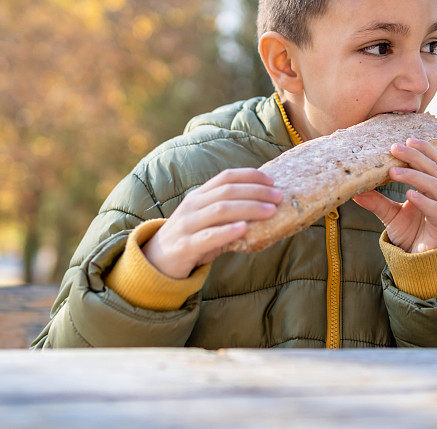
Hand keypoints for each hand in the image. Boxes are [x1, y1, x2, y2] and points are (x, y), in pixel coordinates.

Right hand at [142, 168, 282, 277]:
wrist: (157, 260)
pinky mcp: (185, 246)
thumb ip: (229, 212)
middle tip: (279, 197)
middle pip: (227, 191)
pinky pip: (208, 236)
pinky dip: (227, 231)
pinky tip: (243, 229)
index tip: (272, 180)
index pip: (226, 177)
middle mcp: (193, 206)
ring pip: (220, 210)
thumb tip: (266, 206)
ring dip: (248, 208)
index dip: (250, 175)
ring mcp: (187, 225)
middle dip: (256, 192)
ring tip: (270, 211)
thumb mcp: (208, 219)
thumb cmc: (192, 237)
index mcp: (200, 195)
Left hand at [352, 137, 436, 252]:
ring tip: (394, 171)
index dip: (423, 149)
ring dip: (414, 175)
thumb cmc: (410, 234)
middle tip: (395, 147)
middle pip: (433, 168)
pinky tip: (410, 194)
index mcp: (431, 187)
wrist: (421, 262)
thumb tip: (353, 191)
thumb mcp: (390, 215)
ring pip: (435, 186)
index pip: (432, 162)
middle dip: (415, 156)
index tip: (406, 139)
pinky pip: (436, 210)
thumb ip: (376, 202)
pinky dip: (424, 200)